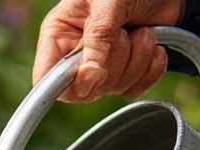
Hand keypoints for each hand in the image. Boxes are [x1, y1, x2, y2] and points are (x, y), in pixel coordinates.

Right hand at [33, 0, 187, 101]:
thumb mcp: (110, 3)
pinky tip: (153, 47)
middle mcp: (75, 55)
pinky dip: (149, 70)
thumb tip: (88, 77)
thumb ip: (98, 38)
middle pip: (85, 89)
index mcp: (59, 35)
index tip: (94, 71)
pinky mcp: (122, 75)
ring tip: (141, 32)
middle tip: (124, 31)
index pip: (46, 79)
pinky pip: (131, 90)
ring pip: (112, 89)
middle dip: (115, 61)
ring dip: (137, 59)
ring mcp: (99, 68)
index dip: (69, 84)